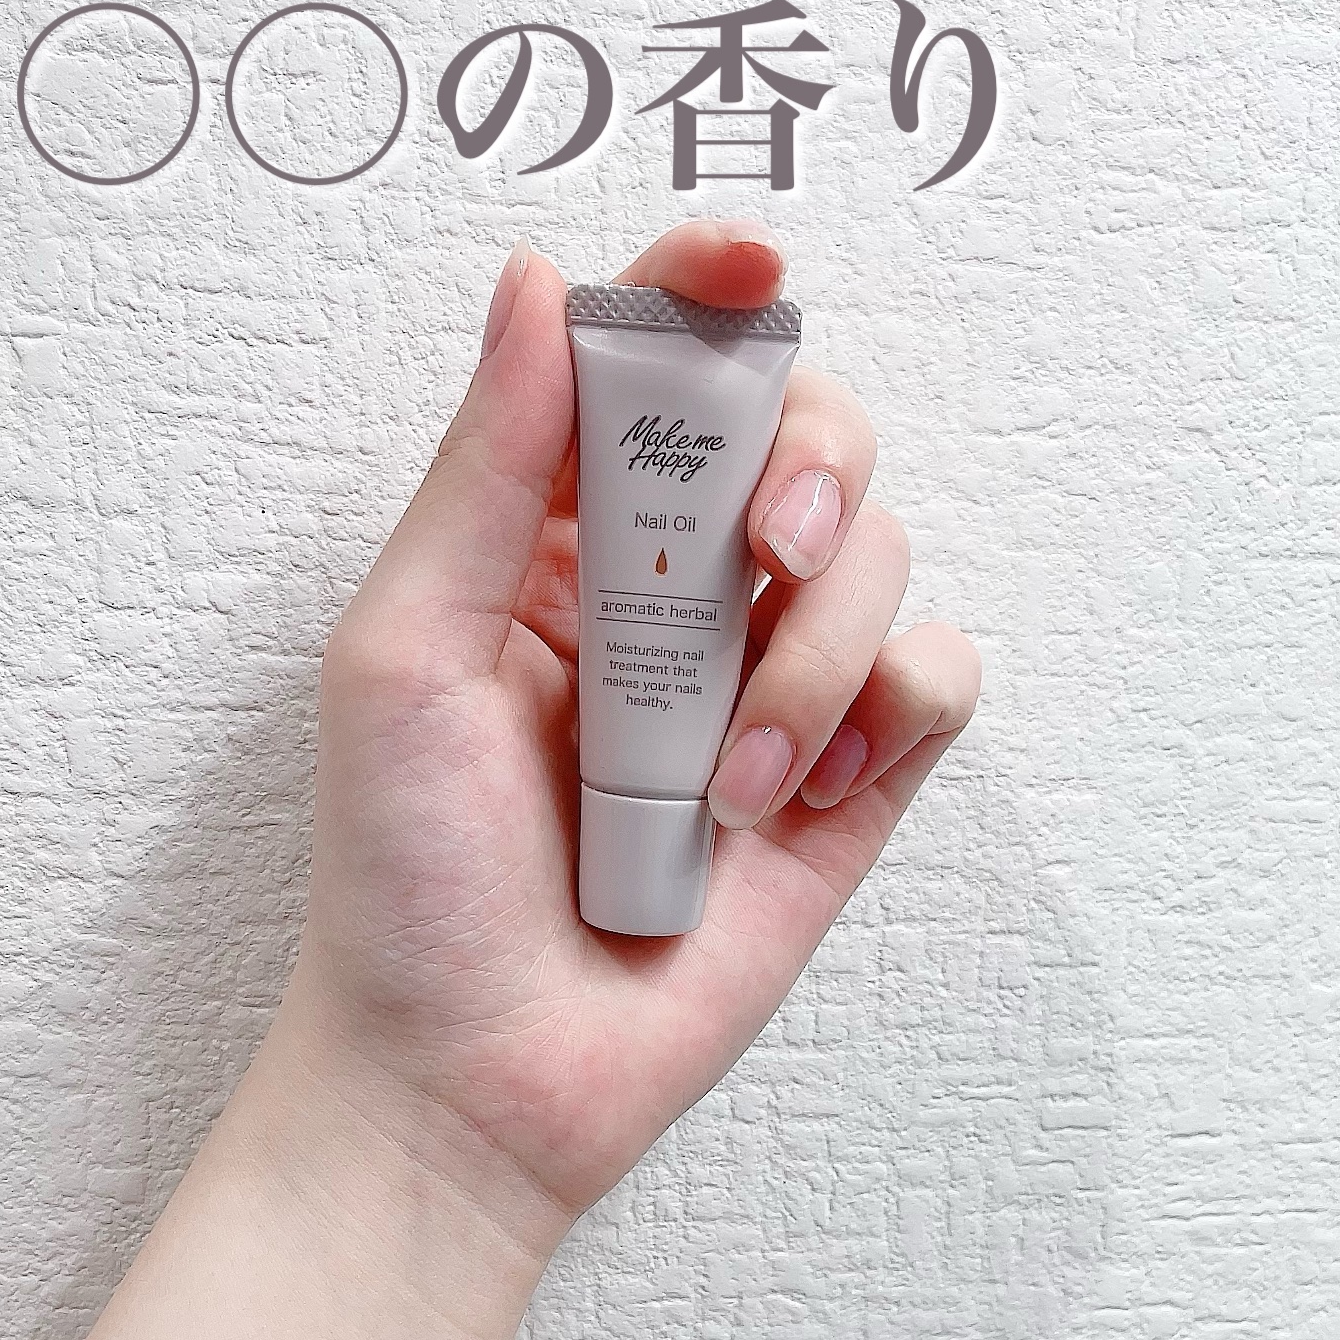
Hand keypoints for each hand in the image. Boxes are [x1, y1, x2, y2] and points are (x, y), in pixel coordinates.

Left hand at [270, 220, 979, 1242]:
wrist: (477, 1081)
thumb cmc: (409, 878)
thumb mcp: (405, 653)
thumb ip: (487, 468)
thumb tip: (537, 282)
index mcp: (558, 540)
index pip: (658, 367)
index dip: (710, 291)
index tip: (747, 259)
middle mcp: (676, 596)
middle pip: (808, 434)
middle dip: (809, 466)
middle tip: (762, 551)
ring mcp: (767, 688)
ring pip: (880, 559)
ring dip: (816, 657)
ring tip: (722, 783)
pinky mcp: (843, 785)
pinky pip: (934, 682)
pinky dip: (887, 715)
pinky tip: (795, 802)